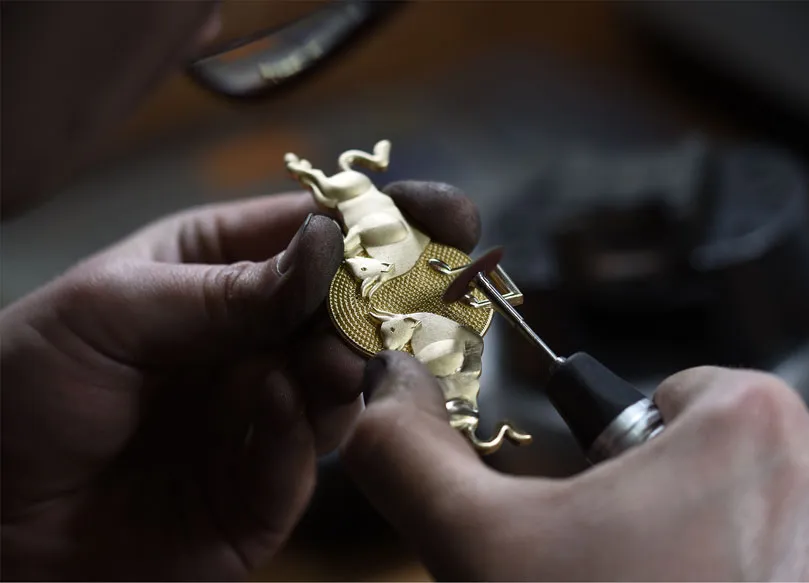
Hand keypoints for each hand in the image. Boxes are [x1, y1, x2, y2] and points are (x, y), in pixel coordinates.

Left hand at [0, 182, 480, 579]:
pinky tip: (273, 412)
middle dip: (374, 300)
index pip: (311, 232)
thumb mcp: (108, 311)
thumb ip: (225, 289)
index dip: (376, 220)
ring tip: (323, 361)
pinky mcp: (264, 489)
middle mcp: (250, 338)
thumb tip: (329, 247)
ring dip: (343, 365)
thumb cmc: (19, 392)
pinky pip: (308, 453)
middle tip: (392, 300)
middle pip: (345, 306)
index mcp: (215, 271)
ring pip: (343, 380)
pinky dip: (302, 431)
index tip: (443, 213)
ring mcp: (263, 412)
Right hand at [342, 352, 808, 580]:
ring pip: (790, 512)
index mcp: (746, 422)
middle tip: (650, 579)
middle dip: (690, 511)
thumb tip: (381, 389)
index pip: (678, 399)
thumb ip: (418, 457)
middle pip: (738, 458)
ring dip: (746, 551)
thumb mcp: (487, 550)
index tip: (622, 526)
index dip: (633, 467)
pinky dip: (793, 575)